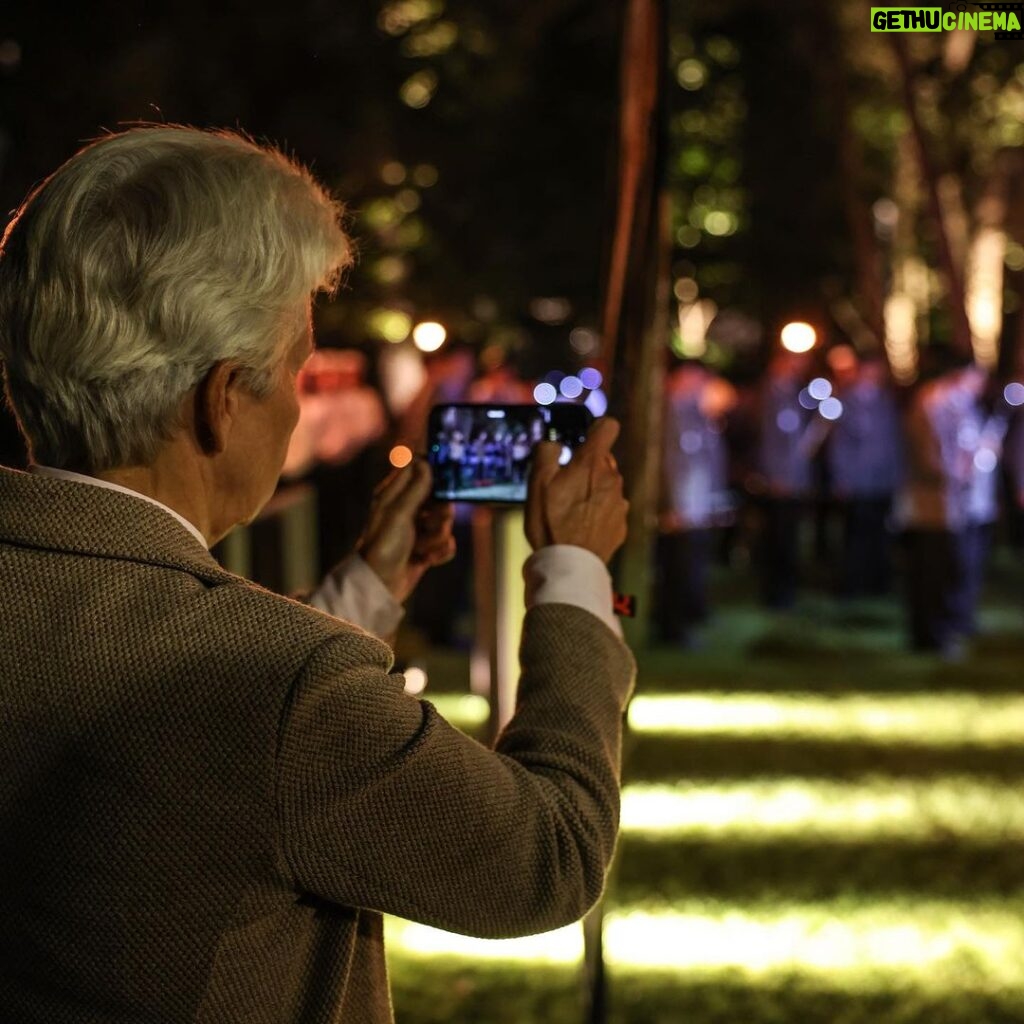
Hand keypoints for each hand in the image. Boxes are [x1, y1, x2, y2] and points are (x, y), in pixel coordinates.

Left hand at [357, 458, 455, 603]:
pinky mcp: (426, 548)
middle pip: (439, 498)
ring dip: (438, 537)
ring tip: (422, 547)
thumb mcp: (398, 513)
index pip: (419, 470)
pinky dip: (440, 551)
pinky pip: (446, 543)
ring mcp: (418, 529)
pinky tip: (427, 558)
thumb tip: (426, 462)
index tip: (446, 481)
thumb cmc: (382, 546)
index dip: (435, 473)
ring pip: (445, 522)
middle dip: (441, 514)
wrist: (379, 585)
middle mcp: (407, 509)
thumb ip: (415, 488)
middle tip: (431, 523)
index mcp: (395, 495)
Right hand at [525, 417, 628, 563]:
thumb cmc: (550, 521)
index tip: (583, 440)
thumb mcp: (536, 482)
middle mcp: (613, 478)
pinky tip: (581, 526)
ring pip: (608, 485)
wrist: (569, 564)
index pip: (608, 427)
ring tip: (571, 510)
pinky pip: (610, 509)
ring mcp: (620, 502)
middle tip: (565, 484)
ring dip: (593, 490)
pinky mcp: (621, 524)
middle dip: (588, 466)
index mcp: (592, 463)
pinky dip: (598, 512)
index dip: (596, 429)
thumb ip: (546, 453)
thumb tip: (554, 444)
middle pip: (604, 460)